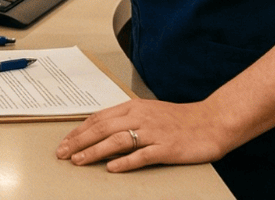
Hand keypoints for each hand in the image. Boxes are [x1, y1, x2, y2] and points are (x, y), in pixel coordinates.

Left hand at [56, 98, 236, 171]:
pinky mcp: (166, 148)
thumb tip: (100, 131)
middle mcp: (140, 117)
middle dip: (78, 142)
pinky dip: (125, 162)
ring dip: (94, 152)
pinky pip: (142, 155)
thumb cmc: (179, 119)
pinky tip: (112, 168)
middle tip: (63, 154)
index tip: (64, 143)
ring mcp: (153, 132)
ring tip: (79, 161)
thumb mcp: (148, 112)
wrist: (211, 122)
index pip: (98, 118)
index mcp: (133, 107)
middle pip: (102, 129)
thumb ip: (125, 120)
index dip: (78, 131)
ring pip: (116, 141)